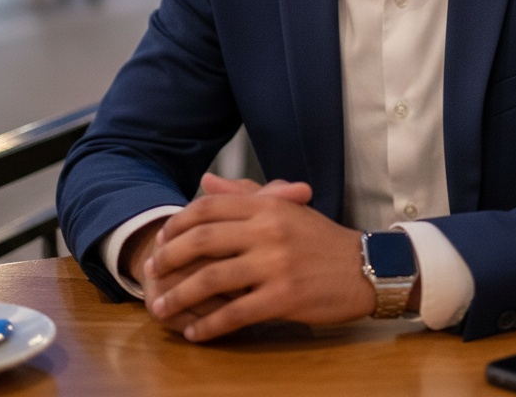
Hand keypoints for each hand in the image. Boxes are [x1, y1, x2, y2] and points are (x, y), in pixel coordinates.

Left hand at [142, 175, 374, 340]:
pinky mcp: (283, 297)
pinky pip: (234, 314)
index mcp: (267, 205)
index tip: (161, 240)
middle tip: (151, 274)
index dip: (178, 223)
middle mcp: (268, 229)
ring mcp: (275, 264)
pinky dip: (209, 326)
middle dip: (168, 259)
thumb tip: (206, 181)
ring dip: (179, 297)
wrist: (364, 266)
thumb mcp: (285, 208)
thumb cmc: (321, 239)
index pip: (209, 207)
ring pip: (211, 280)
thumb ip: (245, 193)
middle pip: (201, 240)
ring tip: (161, 309)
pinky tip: (196, 333)